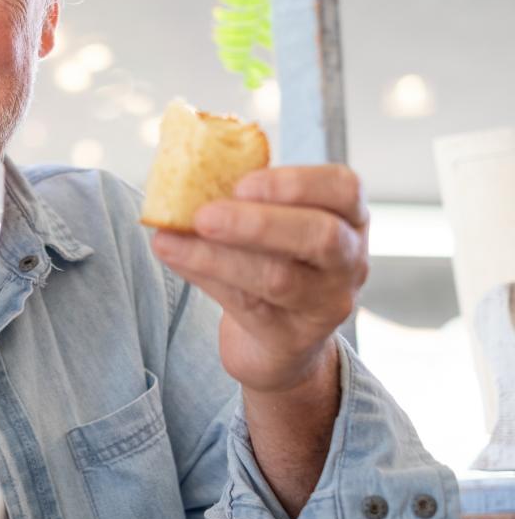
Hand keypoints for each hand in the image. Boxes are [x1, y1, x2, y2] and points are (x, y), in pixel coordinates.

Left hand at [151, 165, 368, 393]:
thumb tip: (182, 179)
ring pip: (279, 279)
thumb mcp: (273, 223)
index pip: (343, 188)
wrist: (278, 339)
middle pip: (320, 237)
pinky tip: (174, 257)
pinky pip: (247, 305)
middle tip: (204, 215)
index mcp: (349, 217)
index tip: (243, 182)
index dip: (296, 182)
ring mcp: (326, 303)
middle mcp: (349, 259)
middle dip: (258, 223)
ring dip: (218, 257)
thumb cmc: (273, 260)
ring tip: (170, 239)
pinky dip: (203, 276)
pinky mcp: (293, 337)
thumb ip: (244, 200)